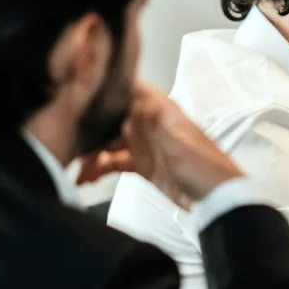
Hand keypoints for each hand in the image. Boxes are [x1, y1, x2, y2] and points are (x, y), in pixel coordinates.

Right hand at [75, 82, 242, 209]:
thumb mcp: (177, 144)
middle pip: (111, 117)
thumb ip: (154, 123)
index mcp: (160, 110)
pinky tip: (88, 178)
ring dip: (91, 153)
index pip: (128, 88)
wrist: (219, 200)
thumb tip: (135, 99)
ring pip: (110, 141)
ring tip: (75, 170)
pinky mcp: (145, 164)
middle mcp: (150, 123)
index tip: (77, 94)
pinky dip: (100, 168)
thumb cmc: (205, 169)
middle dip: (89, 128)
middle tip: (69, 144)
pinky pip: (116, 162)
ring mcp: (147, 144)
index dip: (104, 88)